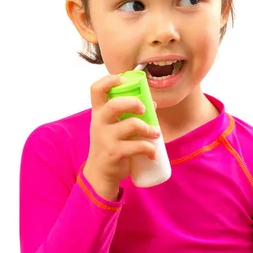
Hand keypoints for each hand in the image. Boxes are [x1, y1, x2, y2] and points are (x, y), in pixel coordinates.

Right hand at [82, 74, 159, 200]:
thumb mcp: (111, 127)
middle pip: (115, 104)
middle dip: (133, 103)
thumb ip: (127, 114)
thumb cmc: (109, 144)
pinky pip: (137, 146)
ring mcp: (106, 138)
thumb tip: (151, 103)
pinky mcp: (114, 152)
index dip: (109, 80)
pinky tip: (153, 153)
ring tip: (155, 133)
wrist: (99, 173)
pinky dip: (149, 149)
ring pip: (130, 125)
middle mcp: (99, 122)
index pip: (96, 89)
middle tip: (144, 109)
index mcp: (98, 112)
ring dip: (148, 128)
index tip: (123, 80)